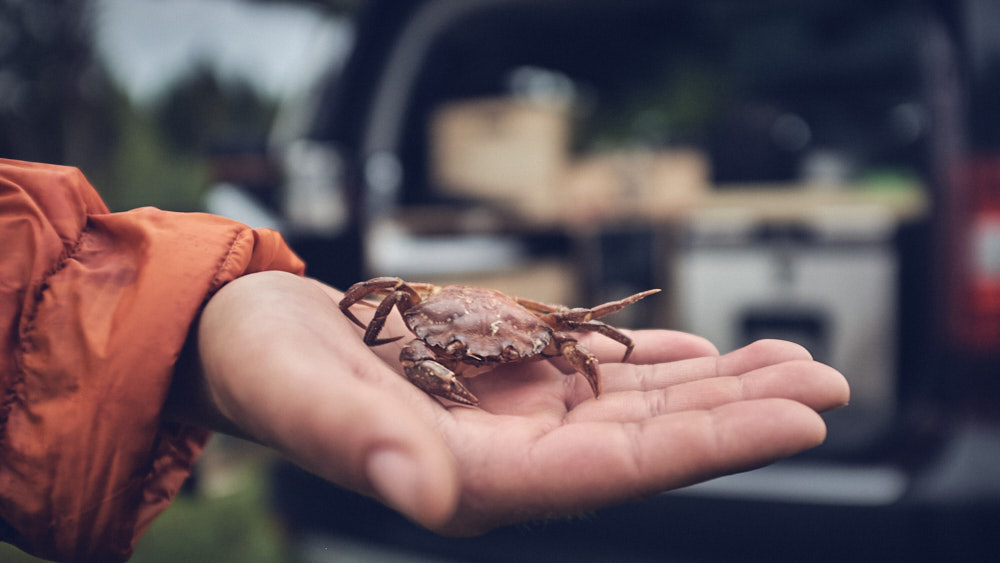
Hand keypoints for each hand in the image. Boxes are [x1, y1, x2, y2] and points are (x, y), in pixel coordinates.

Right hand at [169, 271, 848, 534]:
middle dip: (738, 414)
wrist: (249, 337)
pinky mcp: (506, 381)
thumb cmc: (262, 366)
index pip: (612, 471)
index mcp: (471, 479)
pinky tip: (700, 352)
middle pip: (645, 441)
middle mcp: (509, 458)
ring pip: (633, 406)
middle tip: (827, 382)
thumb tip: (427, 493)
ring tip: (790, 360)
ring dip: (713, 384)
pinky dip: (654, 362)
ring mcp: (513, 418)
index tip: (796, 418)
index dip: (707, 446)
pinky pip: (596, 375)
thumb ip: (361, 444)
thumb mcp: (297, 394)